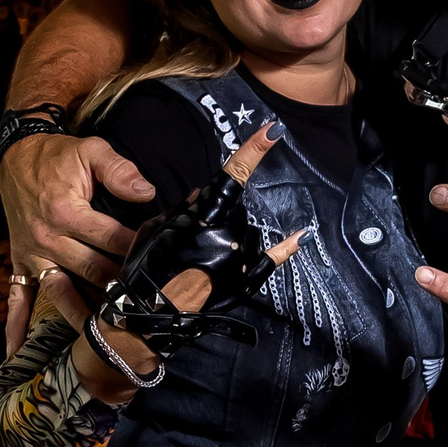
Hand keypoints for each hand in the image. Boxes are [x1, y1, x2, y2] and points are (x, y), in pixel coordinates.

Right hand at [0, 130, 156, 353]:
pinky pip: (16, 298)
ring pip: (61, 293)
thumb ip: (119, 170)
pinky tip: (17, 351)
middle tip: (145, 311)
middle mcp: (48, 239)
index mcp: (66, 212)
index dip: (138, 251)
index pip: (112, 239)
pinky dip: (15, 326)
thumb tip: (146, 192)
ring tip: (105, 340)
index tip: (160, 265)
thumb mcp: (90, 150)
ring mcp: (33, 256)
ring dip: (82, 317)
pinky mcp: (21, 264)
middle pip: (91, 272)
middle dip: (120, 290)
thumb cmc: (58, 157)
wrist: (14, 158)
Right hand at [94, 125, 298, 357]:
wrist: (149, 315)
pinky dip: (287, 248)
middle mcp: (228, 234)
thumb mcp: (155, 229)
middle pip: (236, 212)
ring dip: (232, 238)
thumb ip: (183, 209)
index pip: (232, 176)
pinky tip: (302, 235)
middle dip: (219, 218)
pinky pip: (271, 260)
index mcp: (203, 216)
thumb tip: (202, 195)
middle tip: (193, 240)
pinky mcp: (245, 282)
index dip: (253, 151)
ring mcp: (240, 259)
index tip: (273, 130)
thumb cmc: (145, 270)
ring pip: (248, 233)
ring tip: (204, 259)